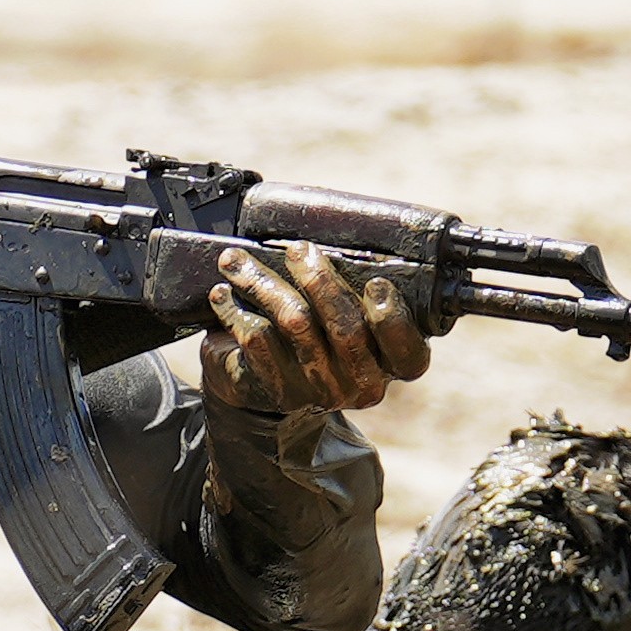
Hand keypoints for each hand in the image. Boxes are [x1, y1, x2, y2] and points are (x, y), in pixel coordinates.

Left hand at [198, 241, 428, 437]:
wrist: (264, 387)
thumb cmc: (317, 334)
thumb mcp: (348, 315)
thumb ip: (358, 288)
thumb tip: (350, 239)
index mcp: (390, 364)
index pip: (409, 354)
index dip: (393, 320)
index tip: (376, 284)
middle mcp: (361, 384)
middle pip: (347, 328)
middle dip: (320, 280)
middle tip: (297, 250)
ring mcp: (321, 391)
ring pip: (297, 324)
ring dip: (263, 283)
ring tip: (236, 260)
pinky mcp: (280, 391)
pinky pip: (259, 340)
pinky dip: (236, 310)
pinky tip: (222, 294)